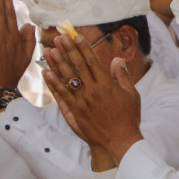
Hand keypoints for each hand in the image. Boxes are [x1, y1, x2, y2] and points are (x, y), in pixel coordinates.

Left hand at [42, 34, 142, 163]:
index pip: (93, 62)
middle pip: (78, 67)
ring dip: (57, 63)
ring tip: (49, 50)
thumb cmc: (128, 118)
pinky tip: (46, 72)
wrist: (119, 141)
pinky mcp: (75, 112)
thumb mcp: (132, 95)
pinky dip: (53, 83)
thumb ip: (122, 76)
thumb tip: (116, 60)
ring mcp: (82, 102)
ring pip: (67, 79)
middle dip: (68, 51)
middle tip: (60, 38)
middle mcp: (93, 92)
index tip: (76, 36)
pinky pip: (61, 95)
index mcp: (107, 86)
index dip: (84, 48)